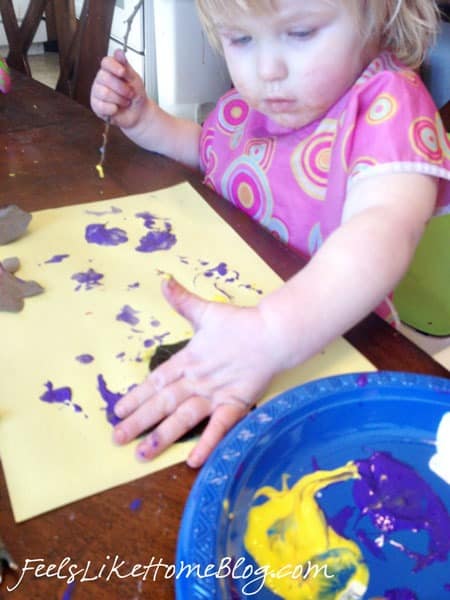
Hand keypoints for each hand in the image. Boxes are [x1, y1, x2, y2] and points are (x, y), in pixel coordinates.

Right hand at [90, 49, 150, 129]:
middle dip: (122, 88)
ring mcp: (97, 91)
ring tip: (124, 101)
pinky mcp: (95, 105)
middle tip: (130, 93)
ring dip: (120, 100)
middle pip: (105, 78)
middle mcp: (101, 79)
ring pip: (105, 93)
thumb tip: (119, 52)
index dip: (114, 67)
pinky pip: (102, 106)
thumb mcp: (134, 79)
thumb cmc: (136, 95)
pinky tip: (117, 108)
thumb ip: (126, 66)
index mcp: (110, 69)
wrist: (138, 113)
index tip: (123, 73)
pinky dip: (114, 109)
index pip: (106, 62)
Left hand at [113, 277, 282, 467]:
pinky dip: (207, 443)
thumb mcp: (206, 311)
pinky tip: (193, 462)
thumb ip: (183, 300)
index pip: (155, 381)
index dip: (135, 396)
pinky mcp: (235, 403)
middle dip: (138, 421)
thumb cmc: (240, 323)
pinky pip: (219, 426)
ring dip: (163, 436)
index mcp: (187, 359)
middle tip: (116, 438)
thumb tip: (163, 281)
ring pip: (184, 417)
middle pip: (162, 402)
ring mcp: (215, 393)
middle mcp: (196, 379)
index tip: (116, 410)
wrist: (272, 333)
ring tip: (142, 454)